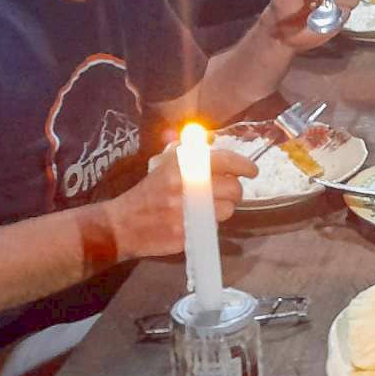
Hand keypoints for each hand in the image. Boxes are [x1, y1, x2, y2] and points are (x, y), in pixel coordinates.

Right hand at [101, 145, 254, 260]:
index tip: (252, 170)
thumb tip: (212, 142)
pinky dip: (211, 224)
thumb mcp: (163, 166)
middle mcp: (187, 186)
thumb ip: (188, 155)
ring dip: (224, 209)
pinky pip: (214, 227)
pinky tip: (199, 221)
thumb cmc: (146, 193)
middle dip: (235, 191)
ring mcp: (188, 212)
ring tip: (209, 208)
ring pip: (228, 210)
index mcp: (182, 166)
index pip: (224, 160)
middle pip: (233, 188)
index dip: (244, 164)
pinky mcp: (188, 233)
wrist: (122, 225)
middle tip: (228, 193)